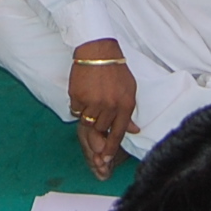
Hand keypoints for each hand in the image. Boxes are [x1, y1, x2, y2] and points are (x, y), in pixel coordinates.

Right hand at [67, 39, 139, 180]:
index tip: (106, 159)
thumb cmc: (115, 70)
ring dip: (88, 113)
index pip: (118, 133)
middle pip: (101, 128)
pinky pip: (76, 109)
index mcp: (125, 105)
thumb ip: (129, 112)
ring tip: (92, 96)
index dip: (111, 148)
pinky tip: (84, 90)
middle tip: (97, 110)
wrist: (97, 51)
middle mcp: (109, 106)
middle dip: (98, 124)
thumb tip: (134, 130)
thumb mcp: (130, 90)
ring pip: (87, 120)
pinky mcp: (78, 96)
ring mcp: (93, 102)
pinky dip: (78, 103)